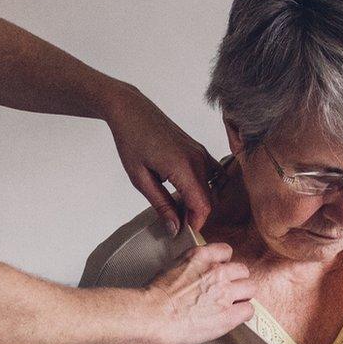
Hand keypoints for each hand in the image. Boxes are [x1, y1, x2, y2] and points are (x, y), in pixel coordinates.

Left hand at [105, 87, 218, 234]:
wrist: (132, 111)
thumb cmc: (131, 140)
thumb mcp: (140, 179)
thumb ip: (161, 204)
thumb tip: (174, 227)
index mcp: (183, 167)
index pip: (202, 206)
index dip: (194, 224)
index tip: (181, 232)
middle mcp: (198, 159)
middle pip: (209, 200)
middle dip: (195, 216)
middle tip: (175, 223)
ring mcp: (201, 153)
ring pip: (211, 189)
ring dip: (198, 203)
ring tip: (177, 208)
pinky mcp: (199, 149)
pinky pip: (210, 175)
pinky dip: (202, 189)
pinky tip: (184, 192)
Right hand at [142, 242, 252, 343]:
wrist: (151, 315)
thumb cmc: (154, 298)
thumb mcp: (172, 268)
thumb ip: (190, 268)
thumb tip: (194, 277)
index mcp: (201, 256)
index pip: (226, 252)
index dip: (224, 264)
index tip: (221, 273)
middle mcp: (217, 271)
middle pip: (242, 271)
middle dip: (236, 281)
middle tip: (227, 292)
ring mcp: (225, 292)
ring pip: (250, 288)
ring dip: (242, 297)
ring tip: (232, 305)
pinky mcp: (228, 314)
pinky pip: (249, 310)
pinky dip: (242, 314)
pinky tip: (232, 318)